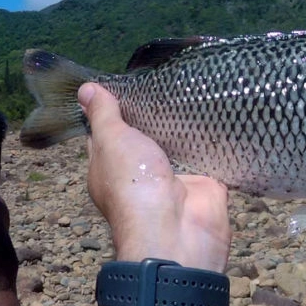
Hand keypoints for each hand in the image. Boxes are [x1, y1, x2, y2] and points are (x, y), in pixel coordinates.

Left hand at [78, 82, 230, 271]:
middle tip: (164, 77)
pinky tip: (220, 113)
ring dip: (185, 125)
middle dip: (153, 114)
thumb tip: (85, 88)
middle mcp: (141, 174)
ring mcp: (175, 180)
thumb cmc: (133, 183)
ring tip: (194, 87)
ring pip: (179, 147)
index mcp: (110, 168)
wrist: (177, 228)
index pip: (108, 134)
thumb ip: (103, 115)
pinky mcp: (205, 183)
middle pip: (146, 138)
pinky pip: (209, 156)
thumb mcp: (112, 141)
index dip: (112, 109)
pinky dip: (215, 141)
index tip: (124, 81)